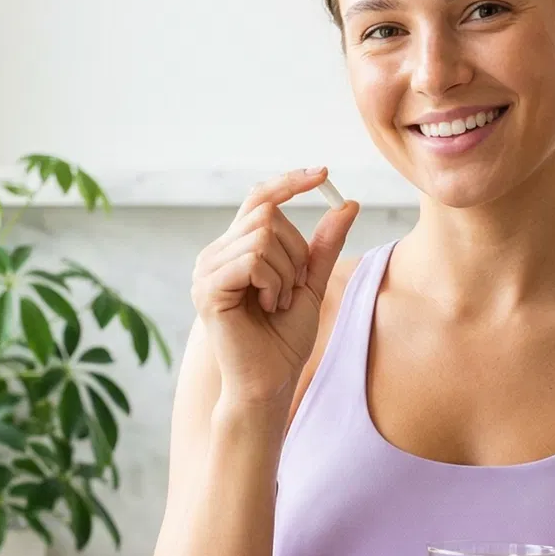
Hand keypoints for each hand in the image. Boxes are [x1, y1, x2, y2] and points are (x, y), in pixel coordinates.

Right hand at [190, 167, 358, 401]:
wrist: (269, 382)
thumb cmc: (284, 340)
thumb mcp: (311, 284)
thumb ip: (324, 246)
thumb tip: (347, 204)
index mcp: (236, 249)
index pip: (259, 198)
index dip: (289, 181)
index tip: (324, 173)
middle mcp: (215, 253)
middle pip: (268, 215)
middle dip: (295, 252)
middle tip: (290, 290)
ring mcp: (206, 269)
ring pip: (263, 236)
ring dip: (285, 273)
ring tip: (276, 304)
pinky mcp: (207, 288)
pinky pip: (253, 260)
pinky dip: (273, 283)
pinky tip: (267, 307)